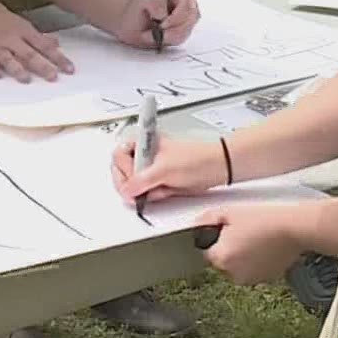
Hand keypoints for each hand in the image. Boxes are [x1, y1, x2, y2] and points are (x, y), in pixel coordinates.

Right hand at [0, 0, 74, 81]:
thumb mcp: (17, 21)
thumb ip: (35, 35)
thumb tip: (54, 42)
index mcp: (21, 29)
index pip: (44, 45)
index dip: (58, 57)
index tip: (69, 68)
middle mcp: (10, 38)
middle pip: (29, 54)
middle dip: (42, 66)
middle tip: (54, 77)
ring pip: (8, 59)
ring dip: (18, 70)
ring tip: (26, 80)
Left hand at [110, 0, 199, 48]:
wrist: (128, 22)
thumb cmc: (134, 9)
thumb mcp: (138, 0)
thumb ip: (151, 1)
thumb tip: (163, 13)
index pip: (186, 3)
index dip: (177, 16)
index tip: (162, 25)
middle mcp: (184, 2)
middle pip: (191, 17)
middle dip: (174, 29)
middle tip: (158, 34)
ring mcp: (184, 17)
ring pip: (187, 30)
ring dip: (169, 37)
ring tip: (151, 35)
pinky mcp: (181, 30)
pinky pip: (182, 38)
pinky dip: (168, 41)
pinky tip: (157, 38)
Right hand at [112, 134, 227, 204]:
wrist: (219, 168)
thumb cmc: (197, 158)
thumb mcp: (164, 170)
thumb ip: (141, 181)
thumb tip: (126, 190)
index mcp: (143, 141)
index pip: (119, 156)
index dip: (123, 170)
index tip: (130, 181)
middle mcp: (145, 154)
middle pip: (123, 171)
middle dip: (132, 183)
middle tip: (139, 191)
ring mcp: (151, 168)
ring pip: (134, 184)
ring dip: (144, 191)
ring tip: (160, 188)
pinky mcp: (159, 180)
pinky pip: (147, 192)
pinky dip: (153, 195)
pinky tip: (164, 192)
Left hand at [194, 204, 310, 285]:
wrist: (295, 227)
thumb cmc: (265, 219)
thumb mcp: (228, 212)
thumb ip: (206, 220)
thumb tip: (196, 225)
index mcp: (221, 259)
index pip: (206, 253)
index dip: (215, 240)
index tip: (225, 232)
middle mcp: (234, 274)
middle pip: (221, 263)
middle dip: (227, 250)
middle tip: (241, 233)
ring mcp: (252, 279)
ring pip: (237, 268)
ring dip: (241, 258)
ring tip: (255, 239)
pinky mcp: (267, 279)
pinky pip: (253, 271)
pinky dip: (256, 262)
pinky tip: (264, 247)